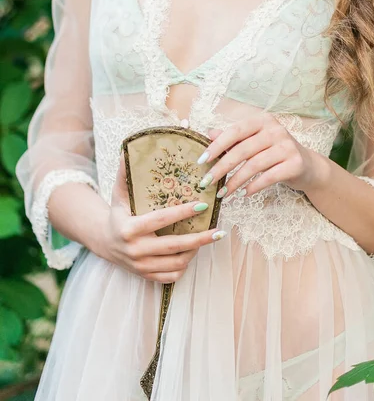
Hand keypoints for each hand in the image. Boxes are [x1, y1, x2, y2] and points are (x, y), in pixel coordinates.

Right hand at [98, 154, 226, 283]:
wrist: (103, 242)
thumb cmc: (117, 213)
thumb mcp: (119, 193)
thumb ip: (126, 172)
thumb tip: (130, 147)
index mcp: (128, 229)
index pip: (160, 220)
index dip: (182, 213)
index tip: (202, 204)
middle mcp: (134, 250)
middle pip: (173, 246)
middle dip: (200, 239)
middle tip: (219, 230)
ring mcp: (140, 266)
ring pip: (176, 263)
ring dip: (196, 251)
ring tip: (209, 237)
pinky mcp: (146, 276)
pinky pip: (172, 275)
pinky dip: (185, 265)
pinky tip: (194, 251)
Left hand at [198, 113, 323, 197]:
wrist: (307, 166)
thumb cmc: (274, 152)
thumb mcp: (254, 142)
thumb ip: (233, 138)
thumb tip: (209, 134)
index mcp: (262, 120)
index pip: (235, 131)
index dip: (217, 145)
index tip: (201, 160)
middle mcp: (276, 130)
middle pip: (243, 150)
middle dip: (222, 168)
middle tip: (207, 182)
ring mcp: (287, 146)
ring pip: (254, 165)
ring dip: (235, 181)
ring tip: (224, 193)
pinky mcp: (296, 163)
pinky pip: (269, 177)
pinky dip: (254, 187)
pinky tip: (244, 194)